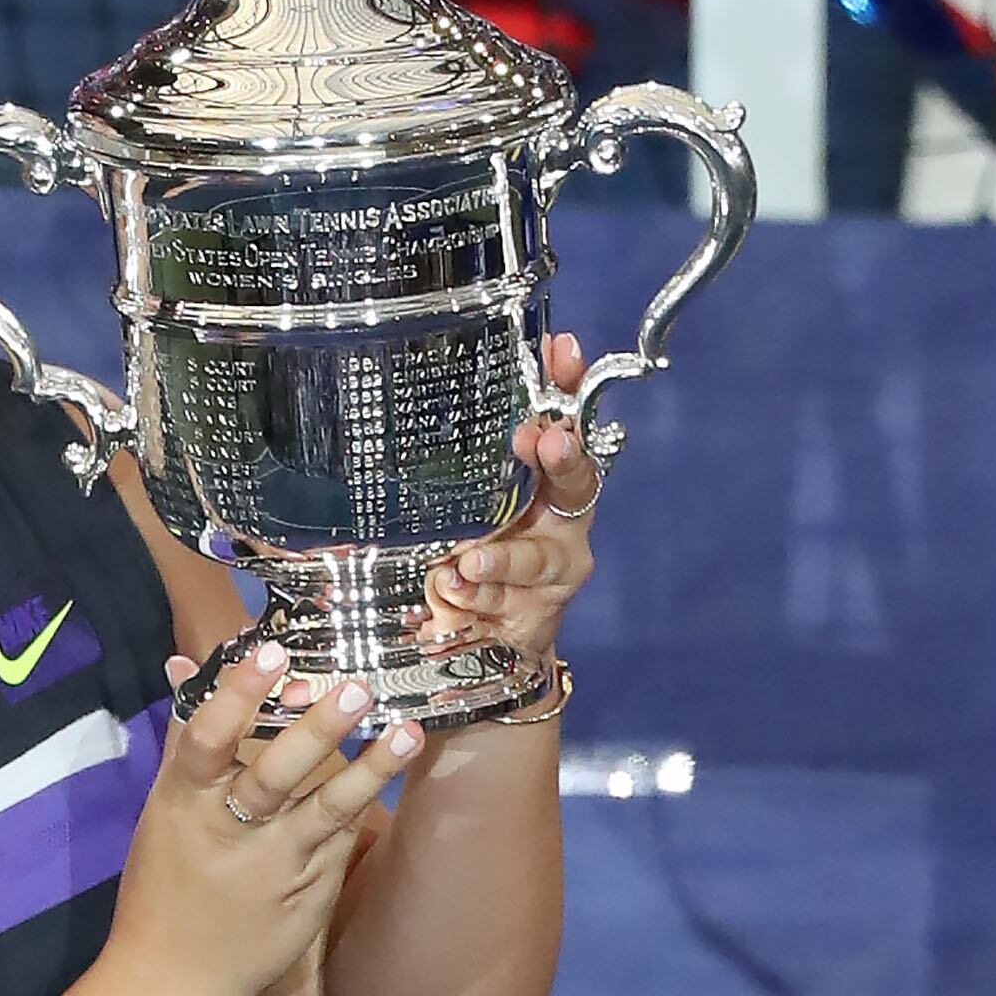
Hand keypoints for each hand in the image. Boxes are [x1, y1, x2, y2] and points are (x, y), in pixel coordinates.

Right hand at [99, 642, 421, 995]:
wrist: (173, 981)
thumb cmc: (163, 885)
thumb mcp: (163, 811)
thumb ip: (183, 740)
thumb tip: (184, 664)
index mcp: (183, 804)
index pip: (206, 738)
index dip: (238, 693)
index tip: (270, 650)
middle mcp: (229, 833)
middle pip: (275, 773)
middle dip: (318, 728)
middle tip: (357, 685)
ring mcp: (274, 867)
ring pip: (326, 810)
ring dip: (370, 768)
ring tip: (409, 729)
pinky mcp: (309, 895)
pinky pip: (338, 842)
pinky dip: (364, 806)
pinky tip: (394, 772)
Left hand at [423, 331, 601, 661]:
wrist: (486, 644)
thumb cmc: (475, 552)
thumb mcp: (465, 498)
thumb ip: (461, 453)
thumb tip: (419, 380)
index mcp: (549, 481)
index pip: (569, 419)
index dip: (570, 384)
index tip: (561, 351)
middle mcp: (562, 522)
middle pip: (576, 482)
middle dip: (562, 458)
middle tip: (545, 439)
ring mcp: (551, 571)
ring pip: (536, 557)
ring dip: (504, 553)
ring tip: (471, 558)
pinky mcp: (532, 615)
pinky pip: (502, 601)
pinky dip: (474, 594)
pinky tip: (450, 586)